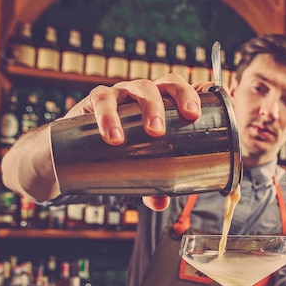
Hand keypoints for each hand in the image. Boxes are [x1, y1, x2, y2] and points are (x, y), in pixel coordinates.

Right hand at [64, 74, 203, 211]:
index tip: (207, 107)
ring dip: (150, 107)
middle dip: (181, 95)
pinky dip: (109, 115)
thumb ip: (153, 184)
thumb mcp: (141, 166)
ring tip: (154, 132)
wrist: (78, 146)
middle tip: (189, 116)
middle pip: (169, 82)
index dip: (200, 92)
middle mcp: (146, 94)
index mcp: (164, 104)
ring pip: (141, 87)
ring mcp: (123, 93)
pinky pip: (103, 99)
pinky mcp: (96, 99)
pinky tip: (114, 135)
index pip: (186, 90)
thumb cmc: (121, 149)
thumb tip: (161, 203)